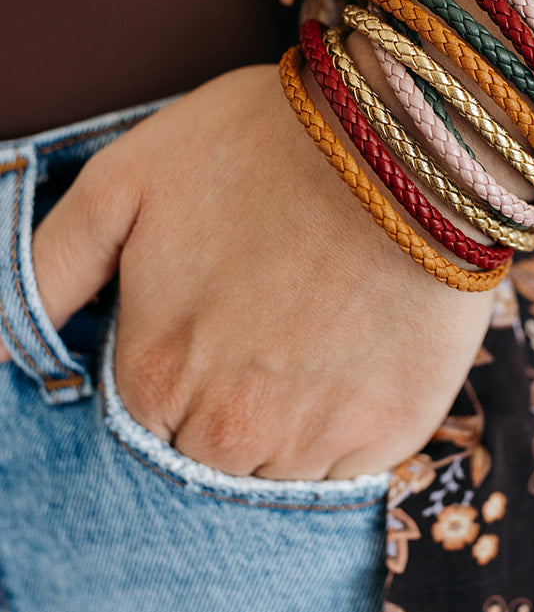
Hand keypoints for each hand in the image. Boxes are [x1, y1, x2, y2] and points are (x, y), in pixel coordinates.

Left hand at [27, 66, 494, 477]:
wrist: (408, 133)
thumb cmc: (262, 144)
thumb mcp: (125, 181)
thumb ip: (46, 269)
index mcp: (153, 377)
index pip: (135, 426)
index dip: (166, 374)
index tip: (203, 325)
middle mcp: (227, 429)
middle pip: (202, 461)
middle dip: (218, 410)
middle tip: (258, 329)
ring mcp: (314, 439)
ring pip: (272, 478)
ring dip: (280, 430)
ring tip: (307, 341)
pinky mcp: (391, 433)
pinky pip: (348, 471)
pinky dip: (343, 432)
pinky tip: (350, 361)